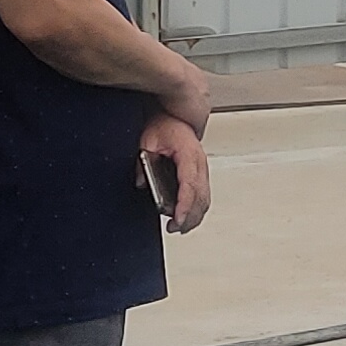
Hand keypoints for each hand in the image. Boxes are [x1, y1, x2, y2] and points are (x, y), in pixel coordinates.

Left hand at [139, 111, 211, 234]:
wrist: (174, 117)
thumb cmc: (164, 125)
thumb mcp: (148, 141)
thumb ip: (144, 162)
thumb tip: (141, 182)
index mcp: (189, 154)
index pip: (190, 185)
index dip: (185, 205)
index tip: (177, 219)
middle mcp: (200, 163)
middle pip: (201, 197)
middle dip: (189, 216)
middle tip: (174, 228)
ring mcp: (202, 168)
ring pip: (205, 199)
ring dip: (195, 216)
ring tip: (180, 227)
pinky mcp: (200, 173)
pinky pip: (204, 195)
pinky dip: (197, 209)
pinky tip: (187, 217)